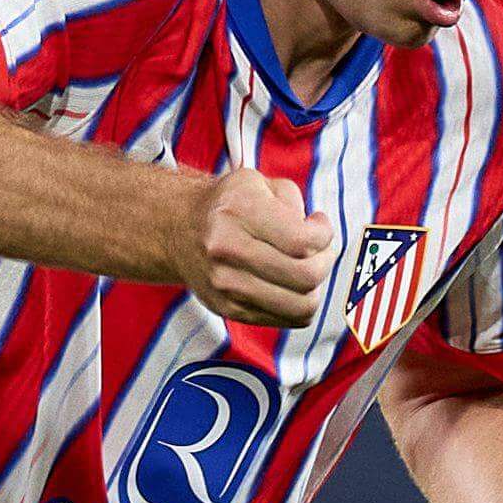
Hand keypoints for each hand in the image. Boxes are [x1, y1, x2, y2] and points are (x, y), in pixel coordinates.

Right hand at [181, 168, 333, 327]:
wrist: (178, 230)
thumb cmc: (229, 205)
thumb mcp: (259, 183)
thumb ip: (293, 202)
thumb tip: (316, 236)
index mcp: (238, 210)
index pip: (302, 241)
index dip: (324, 235)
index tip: (320, 225)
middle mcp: (227, 249)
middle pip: (305, 276)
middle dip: (324, 261)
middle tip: (320, 249)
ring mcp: (226, 285)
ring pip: (301, 305)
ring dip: (315, 287)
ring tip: (306, 267)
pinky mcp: (230, 310)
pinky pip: (287, 319)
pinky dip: (300, 303)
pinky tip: (290, 283)